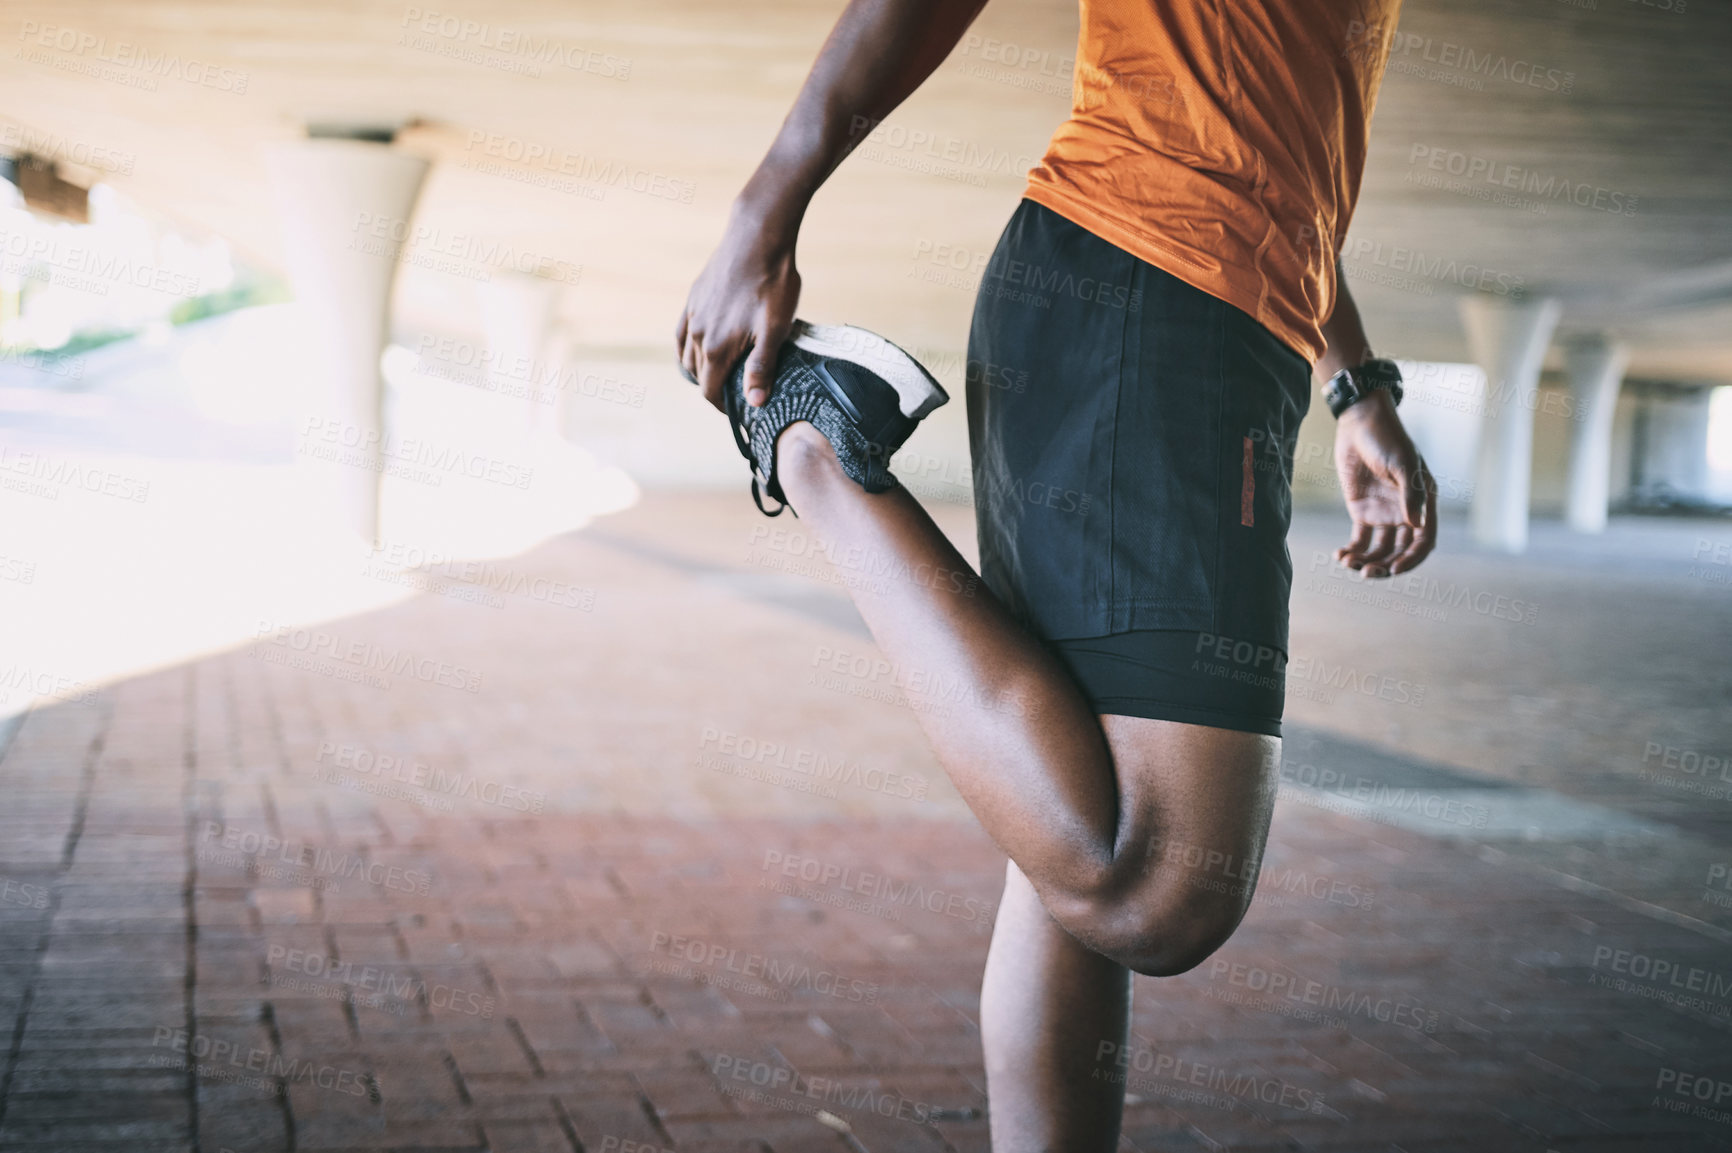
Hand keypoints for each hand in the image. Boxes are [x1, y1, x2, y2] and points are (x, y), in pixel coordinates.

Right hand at [675, 201, 801, 411]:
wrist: (757, 237)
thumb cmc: (772, 283)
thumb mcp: (775, 328)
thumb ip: (762, 366)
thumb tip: (754, 402)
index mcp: (717, 347)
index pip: (709, 391)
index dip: (722, 407)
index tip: (737, 411)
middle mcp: (698, 334)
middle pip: (698, 375)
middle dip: (713, 389)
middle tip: (735, 394)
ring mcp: (693, 314)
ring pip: (686, 355)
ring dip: (700, 370)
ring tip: (720, 375)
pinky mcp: (693, 298)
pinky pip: (681, 332)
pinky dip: (687, 348)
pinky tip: (698, 348)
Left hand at [1332, 390, 1436, 576]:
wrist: (1359, 422)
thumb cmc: (1387, 438)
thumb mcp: (1402, 464)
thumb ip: (1410, 495)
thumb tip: (1416, 525)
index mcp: (1423, 503)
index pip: (1423, 541)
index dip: (1412, 559)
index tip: (1394, 570)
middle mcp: (1405, 512)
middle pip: (1400, 551)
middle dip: (1385, 566)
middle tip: (1365, 573)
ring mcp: (1383, 513)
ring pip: (1379, 550)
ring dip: (1366, 562)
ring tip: (1347, 563)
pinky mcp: (1362, 510)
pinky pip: (1360, 540)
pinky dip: (1352, 551)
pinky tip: (1339, 555)